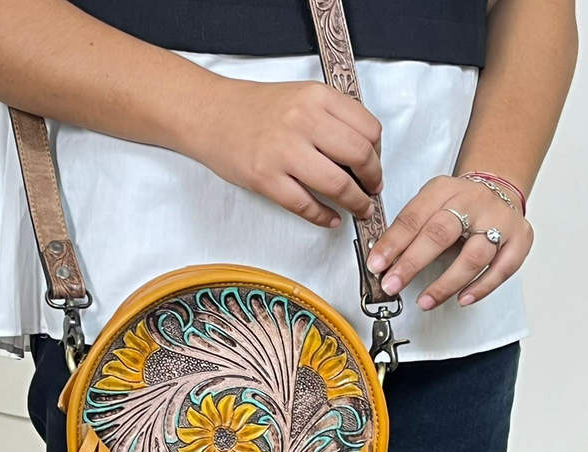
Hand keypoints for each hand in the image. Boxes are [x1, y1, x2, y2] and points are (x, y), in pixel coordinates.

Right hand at [187, 78, 382, 227]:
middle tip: (372, 190)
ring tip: (359, 209)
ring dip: (356, 203)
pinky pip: (306, 205)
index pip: (368, 129)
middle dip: (373, 180)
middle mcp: (303, 121)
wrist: (210, 114)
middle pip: (360, 156)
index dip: (378, 153)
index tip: (374, 165)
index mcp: (316, 97)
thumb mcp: (300, 97)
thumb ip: (332, 118)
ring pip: (338, 185)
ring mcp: (283, 152)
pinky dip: (324, 217)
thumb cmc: (254, 109)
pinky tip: (331, 219)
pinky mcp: (266, 179)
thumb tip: (363, 153)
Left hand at [365, 175, 533, 307]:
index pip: (413, 218)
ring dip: (446, 283)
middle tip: (392, 285)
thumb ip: (408, 230)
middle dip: (412, 263)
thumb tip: (382, 262)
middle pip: (441, 234)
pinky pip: (503, 268)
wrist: (498, 190)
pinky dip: (481, 287)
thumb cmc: (458, 205)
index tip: (376, 266)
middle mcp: (474, 201)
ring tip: (424, 301)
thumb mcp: (429, 205)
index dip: (392, 244)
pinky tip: (462, 299)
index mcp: (444, 190)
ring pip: (474, 255)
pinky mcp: (520, 239)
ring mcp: (500, 220)